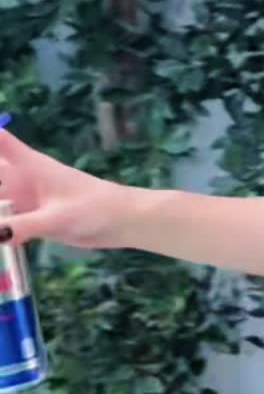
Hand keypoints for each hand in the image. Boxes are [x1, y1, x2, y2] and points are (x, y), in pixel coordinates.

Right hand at [0, 124, 133, 250]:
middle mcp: (23, 178)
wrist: (123, 221)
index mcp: (29, 166)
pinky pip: (4, 218)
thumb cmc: (94, 209)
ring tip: (1, 219)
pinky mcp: (32, 218)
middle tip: (1, 199)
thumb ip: (23, 226)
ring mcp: (26, 198)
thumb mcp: (57, 218)